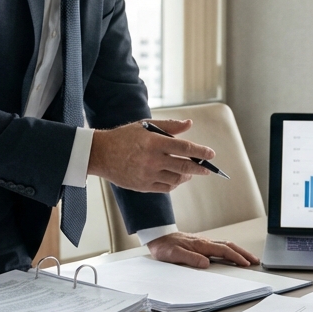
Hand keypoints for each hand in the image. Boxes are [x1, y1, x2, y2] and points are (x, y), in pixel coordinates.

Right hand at [88, 119, 212, 192]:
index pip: (184, 148)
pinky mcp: (143, 186)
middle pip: (184, 166)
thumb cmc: (125, 137)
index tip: (211, 154)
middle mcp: (152, 159)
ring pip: (176, 179)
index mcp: (154, 142)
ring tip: (191, 173)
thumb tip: (189, 124)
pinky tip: (177, 179)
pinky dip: (174, 184)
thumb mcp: (145, 125)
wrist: (101, 154)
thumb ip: (169, 126)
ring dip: (187, 176)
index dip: (200, 152)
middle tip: (207, 169)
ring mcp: (147, 174)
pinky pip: (165, 188)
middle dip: (199, 168)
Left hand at [146, 232, 259, 268]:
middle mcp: (205, 242)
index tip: (246, 263)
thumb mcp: (174, 255)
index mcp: (201, 245)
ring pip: (226, 245)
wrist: (158, 237)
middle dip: (243, 253)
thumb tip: (206, 263)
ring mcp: (204, 242)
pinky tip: (232, 255)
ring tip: (248, 259)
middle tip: (255, 260)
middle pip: (229, 246)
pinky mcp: (201, 244)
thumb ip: (190, 258)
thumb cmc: (164, 246)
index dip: (236, 257)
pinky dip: (230, 251)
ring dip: (238, 251)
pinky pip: (220, 246)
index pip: (223, 251)